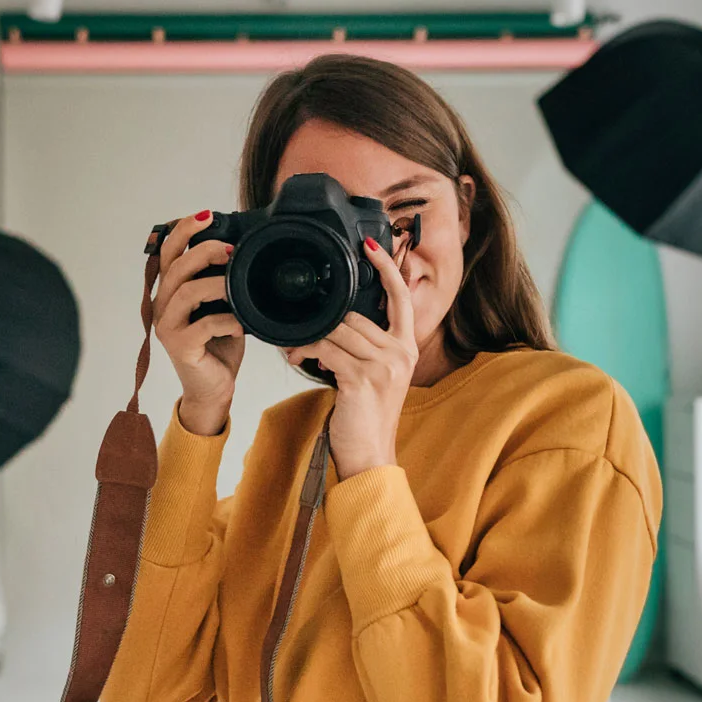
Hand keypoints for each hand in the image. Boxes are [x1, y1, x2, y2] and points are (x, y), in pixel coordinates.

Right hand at [150, 211, 242, 435]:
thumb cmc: (218, 346)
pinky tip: (241, 323)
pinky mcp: (180, 347)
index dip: (185, 230)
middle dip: (204, 251)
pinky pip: (202, 325)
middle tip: (230, 250)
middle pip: (175, 266)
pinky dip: (226, 320)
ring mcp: (168, 327)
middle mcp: (163, 306)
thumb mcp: (222, 307)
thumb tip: (242, 252)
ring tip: (237, 285)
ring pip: (186, 292)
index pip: (168, 251)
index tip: (208, 216)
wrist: (214, 388)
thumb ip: (222, 282)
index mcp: (170, 291)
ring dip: (216, 284)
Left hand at [282, 238, 415, 477]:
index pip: (401, 297)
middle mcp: (400, 352)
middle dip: (323, 321)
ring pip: (338, 329)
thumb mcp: (373, 376)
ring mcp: (384, 365)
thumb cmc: (365, 418)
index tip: (370, 244)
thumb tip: (333, 323)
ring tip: (295, 348)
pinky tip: (297, 358)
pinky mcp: (363, 378)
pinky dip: (306, 350)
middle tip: (299, 333)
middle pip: (355, 314)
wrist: (369, 457)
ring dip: (309, 336)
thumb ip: (364, 346)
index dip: (387, 267)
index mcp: (406, 347)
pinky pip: (326, 348)